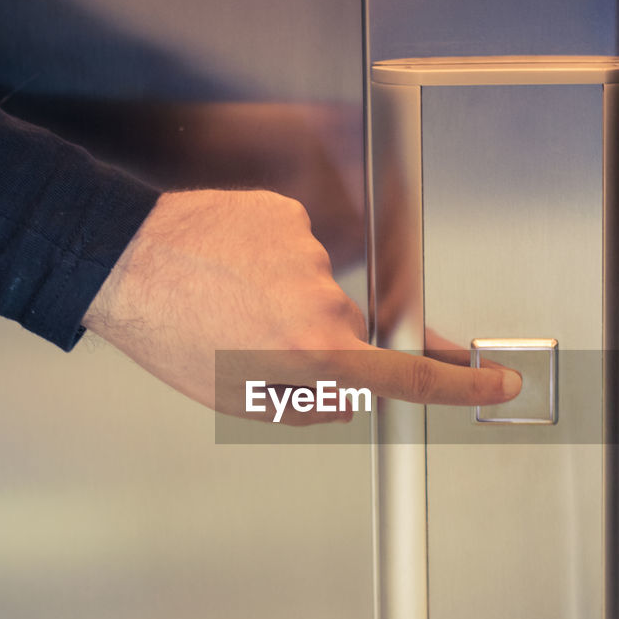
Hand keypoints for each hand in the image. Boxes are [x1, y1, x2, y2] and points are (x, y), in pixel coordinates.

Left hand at [83, 190, 520, 422]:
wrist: (123, 259)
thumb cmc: (170, 331)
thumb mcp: (242, 399)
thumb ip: (311, 404)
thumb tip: (352, 394)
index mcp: (313, 355)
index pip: (410, 376)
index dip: (461, 384)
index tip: (495, 382)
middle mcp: (321, 301)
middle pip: (351, 333)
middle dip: (321, 343)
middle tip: (258, 335)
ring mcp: (307, 252)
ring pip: (317, 289)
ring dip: (283, 299)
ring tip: (226, 298)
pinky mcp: (287, 214)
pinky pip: (296, 248)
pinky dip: (270, 261)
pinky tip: (229, 268)